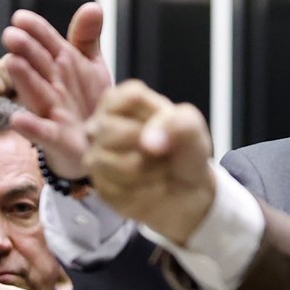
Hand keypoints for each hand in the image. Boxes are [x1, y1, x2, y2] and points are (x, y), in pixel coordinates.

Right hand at [1, 2, 110, 178]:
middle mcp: (51, 84)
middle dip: (25, 50)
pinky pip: (42, 131)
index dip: (35, 29)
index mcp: (61, 63)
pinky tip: (16, 120)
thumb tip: (93, 6)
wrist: (96, 141)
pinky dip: (30, 127)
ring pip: (35, 92)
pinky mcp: (56, 137)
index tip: (20, 18)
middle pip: (37, 64)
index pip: (45, 41)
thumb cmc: (88, 100)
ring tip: (12, 63)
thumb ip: (87, 37)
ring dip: (23, 79)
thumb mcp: (91, 65)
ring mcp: (51, 110)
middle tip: (11, 36)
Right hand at [85, 79, 216, 245]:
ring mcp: (95, 154)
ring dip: (150, 173)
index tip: (171, 129)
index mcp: (122, 99)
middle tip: (165, 154)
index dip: (158, 119)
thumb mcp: (193, 130)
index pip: (132, 97)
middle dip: (151, 150)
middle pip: (117, 131)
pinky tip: (149, 186)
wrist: (184, 190)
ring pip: (118, 165)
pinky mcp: (98, 184)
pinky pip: (117, 190)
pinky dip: (143, 192)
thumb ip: (179, 124)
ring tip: (159, 171)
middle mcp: (101, 122)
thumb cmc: (184, 151)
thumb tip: (147, 142)